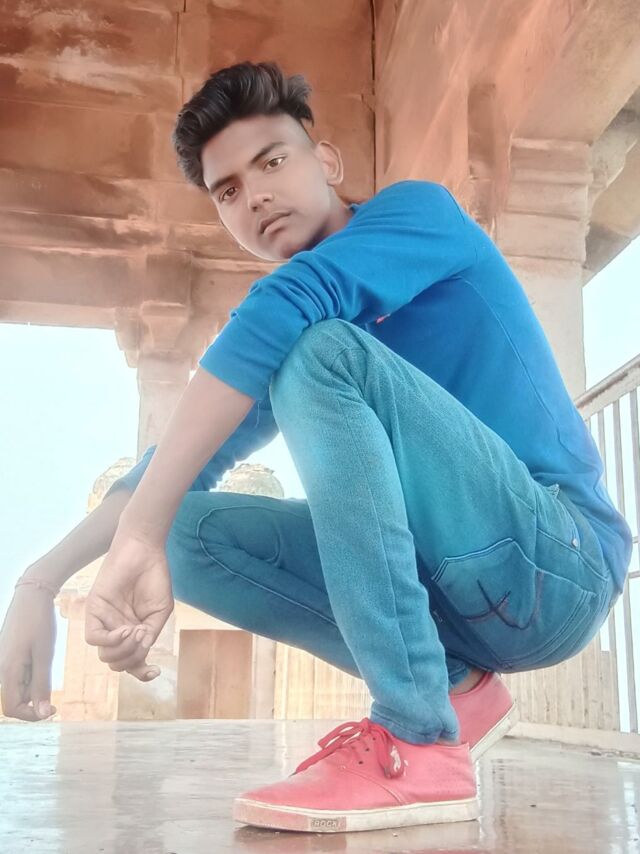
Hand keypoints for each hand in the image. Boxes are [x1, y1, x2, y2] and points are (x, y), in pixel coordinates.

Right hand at [0, 585, 56, 721]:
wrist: (31, 596)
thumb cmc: (39, 623)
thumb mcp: (45, 655)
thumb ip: (41, 686)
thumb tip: (43, 714)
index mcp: (7, 672)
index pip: (12, 709)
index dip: (33, 715)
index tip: (55, 708)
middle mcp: (0, 670)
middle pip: (15, 699)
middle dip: (35, 696)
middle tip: (52, 676)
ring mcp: (2, 662)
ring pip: (18, 686)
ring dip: (34, 683)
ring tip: (45, 658)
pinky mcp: (7, 656)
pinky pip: (17, 674)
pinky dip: (31, 672)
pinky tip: (40, 655)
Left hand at [84, 533, 173, 681]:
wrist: (144, 551)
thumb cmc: (155, 577)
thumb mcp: (160, 611)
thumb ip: (151, 633)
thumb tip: (143, 651)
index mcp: (133, 633)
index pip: (131, 662)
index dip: (141, 673)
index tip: (156, 671)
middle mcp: (117, 630)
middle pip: (117, 662)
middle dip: (132, 659)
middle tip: (144, 638)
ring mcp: (105, 622)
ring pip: (105, 655)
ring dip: (123, 650)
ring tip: (137, 631)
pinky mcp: (94, 610)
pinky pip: (94, 638)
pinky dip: (111, 640)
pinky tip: (126, 629)